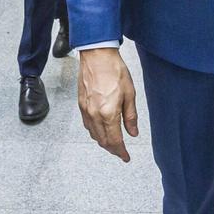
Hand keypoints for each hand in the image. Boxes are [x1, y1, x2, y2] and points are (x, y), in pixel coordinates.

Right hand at [77, 47, 138, 161]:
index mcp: (108, 113)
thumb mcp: (129, 93)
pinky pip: (87, 125)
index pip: (114, 141)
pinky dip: (95, 132)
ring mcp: (86, 110)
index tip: (126, 157)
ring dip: (103, 142)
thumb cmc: (114, 70)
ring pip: (94, 134)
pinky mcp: (81, 104)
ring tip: (113, 143)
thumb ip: (130, 116)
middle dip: (112, 149)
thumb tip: (133, 132)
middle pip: (103, 141)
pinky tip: (101, 130)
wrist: (97, 55)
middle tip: (121, 152)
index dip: (121, 152)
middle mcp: (94, 115)